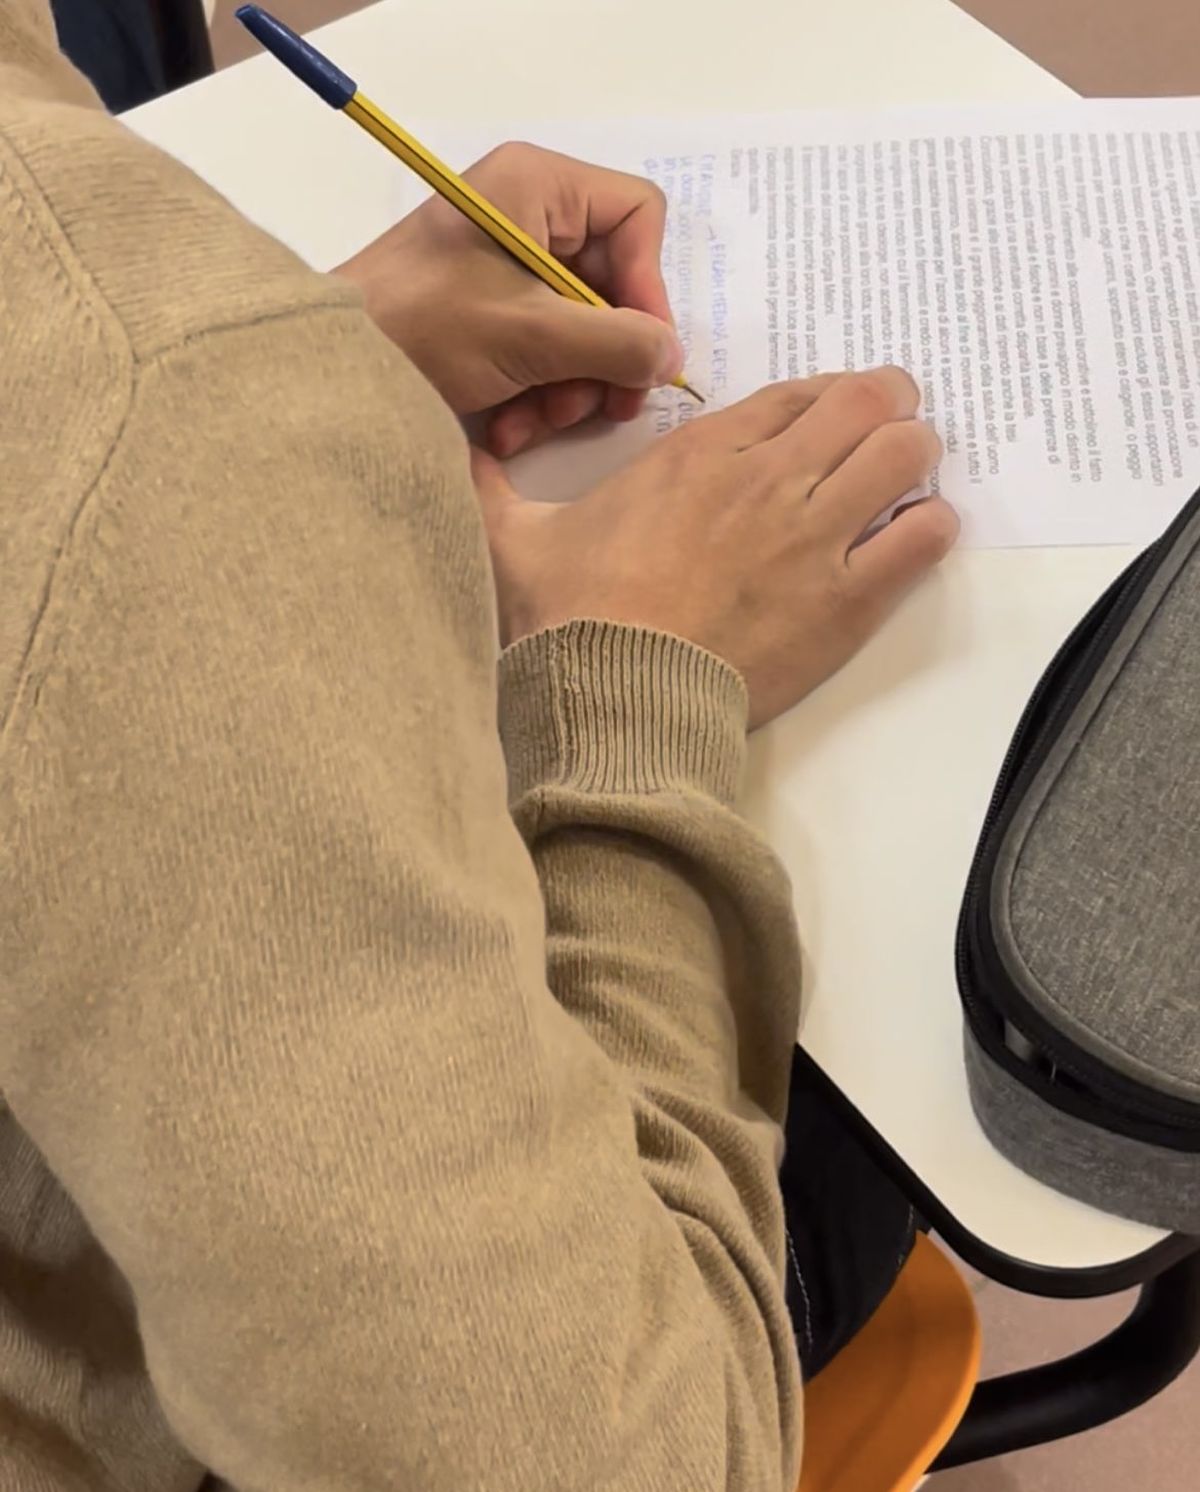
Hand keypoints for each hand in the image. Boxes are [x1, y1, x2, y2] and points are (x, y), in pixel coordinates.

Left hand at [335, 143, 682, 455]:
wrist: (332, 371)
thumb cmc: (423, 328)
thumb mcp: (532, 335)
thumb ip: (617, 343)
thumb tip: (671, 359)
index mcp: (538, 187)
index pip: (636, 218)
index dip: (648, 287)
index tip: (641, 350)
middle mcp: (529, 216)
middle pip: (615, 284)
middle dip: (606, 355)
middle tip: (607, 406)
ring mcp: (509, 268)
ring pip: (585, 328)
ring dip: (570, 387)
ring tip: (537, 420)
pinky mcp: (491, 314)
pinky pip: (545, 350)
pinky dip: (537, 394)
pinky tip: (509, 427)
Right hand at [475, 368, 957, 727]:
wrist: (615, 700)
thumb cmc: (569, 620)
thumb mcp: (512, 540)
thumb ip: (487, 487)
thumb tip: (443, 454)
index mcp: (700, 453)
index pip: (797, 391)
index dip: (826, 396)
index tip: (831, 414)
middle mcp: (769, 477)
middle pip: (868, 402)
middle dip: (888, 406)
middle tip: (890, 427)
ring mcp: (815, 535)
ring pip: (907, 453)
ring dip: (916, 457)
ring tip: (910, 477)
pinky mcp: (846, 599)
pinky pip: (924, 537)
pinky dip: (931, 527)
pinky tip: (918, 534)